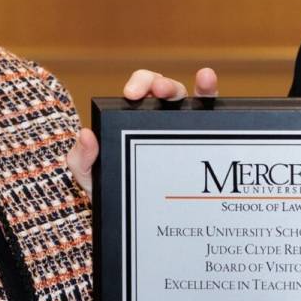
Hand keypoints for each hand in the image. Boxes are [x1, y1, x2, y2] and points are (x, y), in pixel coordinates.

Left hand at [65, 68, 220, 198]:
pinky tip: (217, 92)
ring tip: (205, 79)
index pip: (142, 88)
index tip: (132, 94)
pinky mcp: (204, 146)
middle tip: (160, 91)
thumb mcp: (91, 177)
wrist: (135, 221)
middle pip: (170, 89)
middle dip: (166, 83)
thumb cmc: (113, 192)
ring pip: (197, 100)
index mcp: (136, 117)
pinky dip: (218, 103)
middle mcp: (163, 118)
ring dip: (203, 86)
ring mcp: (185, 131)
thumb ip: (82, 158)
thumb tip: (88, 134)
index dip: (141, 83)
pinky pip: (216, 123)